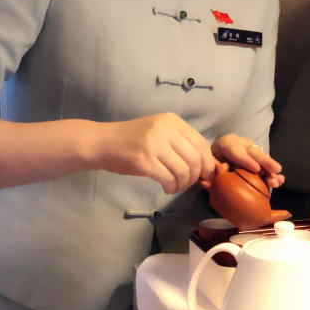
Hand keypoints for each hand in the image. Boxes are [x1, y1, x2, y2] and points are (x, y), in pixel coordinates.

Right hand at [96, 113, 215, 194]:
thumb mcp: (158, 131)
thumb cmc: (131, 140)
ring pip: (184, 170)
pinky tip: (167, 188)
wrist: (102, 142)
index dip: (207, 162)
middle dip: (196, 176)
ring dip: (183, 184)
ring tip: (176, 187)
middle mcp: (165, 129)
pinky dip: (171, 187)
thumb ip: (178, 141)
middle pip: (195, 158)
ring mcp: (154, 144)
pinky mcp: (144, 160)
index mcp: (172, 121)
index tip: (205, 174)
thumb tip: (203, 163)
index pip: (201, 143)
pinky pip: (169, 178)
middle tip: (189, 184)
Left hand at [211, 134, 284, 188]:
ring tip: (277, 178)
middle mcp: (242, 144)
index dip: (246, 160)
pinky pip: (266, 164)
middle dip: (265, 162)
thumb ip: (211, 169)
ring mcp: (251, 149)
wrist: (217, 152)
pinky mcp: (257, 157)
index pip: (236, 151)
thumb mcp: (208, 162)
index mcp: (226, 144)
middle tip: (274, 170)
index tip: (256, 169)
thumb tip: (216, 173)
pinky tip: (280, 179)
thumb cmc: (212, 160)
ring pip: (262, 157)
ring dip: (271, 170)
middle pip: (254, 152)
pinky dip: (273, 173)